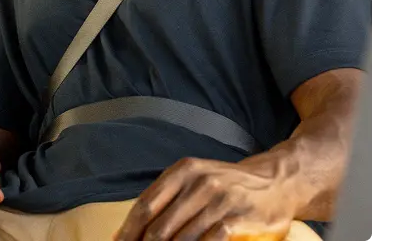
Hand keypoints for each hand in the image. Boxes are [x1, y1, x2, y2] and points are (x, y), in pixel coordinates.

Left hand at [114, 157, 298, 240]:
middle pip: (159, 228)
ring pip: (182, 239)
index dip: (128, 233)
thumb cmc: (229, 185)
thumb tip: (126, 233)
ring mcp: (221, 199)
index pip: (145, 206)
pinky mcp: (238, 217)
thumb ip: (166, 200)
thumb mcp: (197, 179)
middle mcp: (201, 182)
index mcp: (185, 170)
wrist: (277, 181)